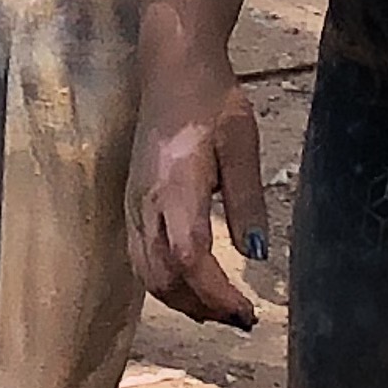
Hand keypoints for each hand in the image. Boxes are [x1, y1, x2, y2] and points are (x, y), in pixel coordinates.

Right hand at [127, 60, 267, 327]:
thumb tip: (256, 254)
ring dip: (182, 301)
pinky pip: (141, 258)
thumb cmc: (212, 99)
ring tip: (221, 310)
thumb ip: (247, 199)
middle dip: (200, 306)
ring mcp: (132, 204)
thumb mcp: (241, 142)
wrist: (172, 69)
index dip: (215, 293)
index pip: (189, 256)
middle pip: (162, 276)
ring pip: (147, 273)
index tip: (246, 311)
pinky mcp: (131, 204)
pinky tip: (194, 287)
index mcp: (175, 184)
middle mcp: (145, 201)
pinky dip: (167, 284)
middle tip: (241, 318)